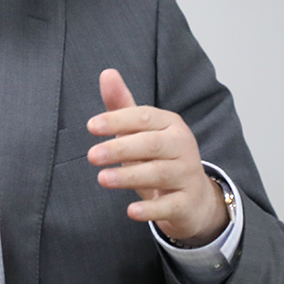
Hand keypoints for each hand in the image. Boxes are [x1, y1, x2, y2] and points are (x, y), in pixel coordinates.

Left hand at [86, 68, 227, 246]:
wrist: (193, 199)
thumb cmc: (159, 159)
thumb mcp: (141, 133)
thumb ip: (122, 107)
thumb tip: (106, 72)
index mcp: (170, 124)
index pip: (144, 117)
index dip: (118, 120)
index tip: (91, 126)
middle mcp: (183, 146)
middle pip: (152, 145)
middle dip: (121, 148)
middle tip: (92, 156)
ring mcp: (188, 175)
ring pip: (159, 173)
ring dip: (129, 176)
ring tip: (102, 179)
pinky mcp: (187, 203)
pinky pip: (169, 205)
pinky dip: (151, 209)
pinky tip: (131, 211)